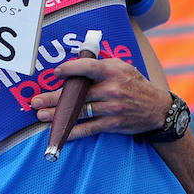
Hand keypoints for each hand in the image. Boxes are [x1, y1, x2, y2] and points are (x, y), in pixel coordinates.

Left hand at [30, 57, 167, 139]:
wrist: (158, 109)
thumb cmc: (134, 83)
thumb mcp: (122, 66)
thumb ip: (100, 63)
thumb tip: (76, 60)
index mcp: (112, 72)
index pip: (88, 68)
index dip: (70, 69)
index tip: (55, 73)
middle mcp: (112, 90)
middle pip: (78, 94)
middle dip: (54, 98)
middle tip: (35, 101)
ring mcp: (112, 109)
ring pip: (80, 112)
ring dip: (58, 115)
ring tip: (41, 115)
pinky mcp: (113, 124)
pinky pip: (89, 129)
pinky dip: (73, 132)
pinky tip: (59, 132)